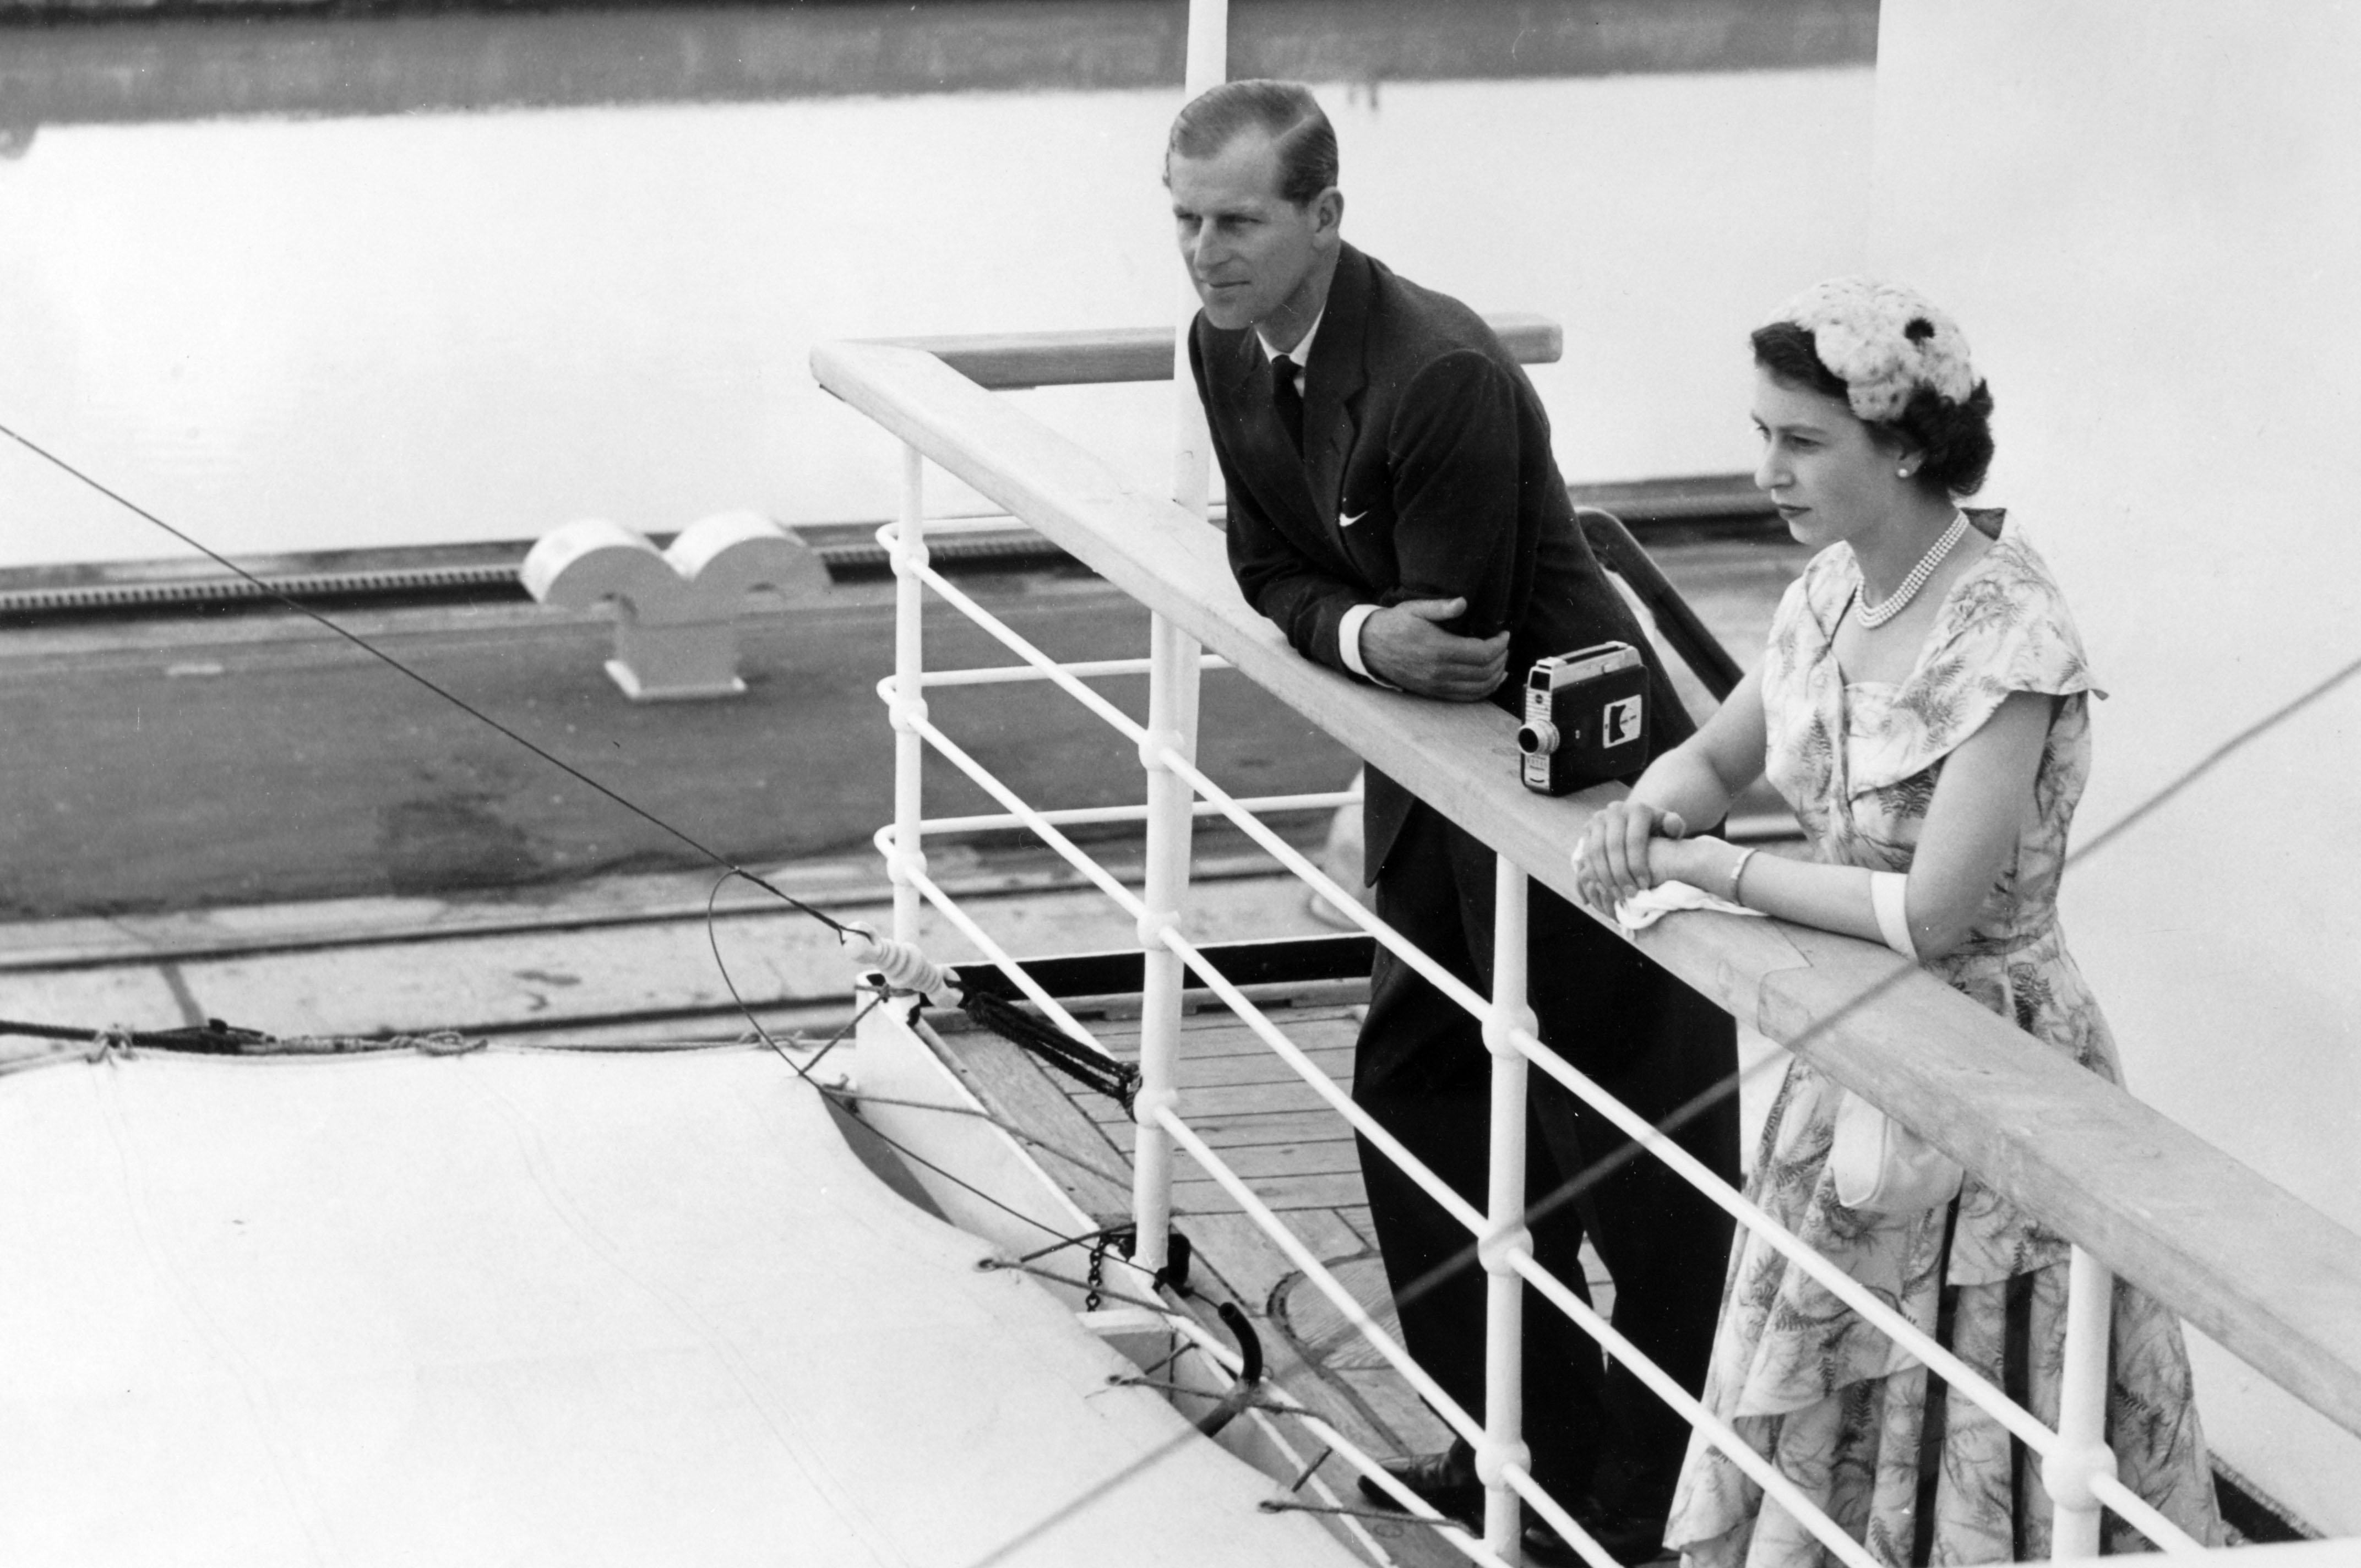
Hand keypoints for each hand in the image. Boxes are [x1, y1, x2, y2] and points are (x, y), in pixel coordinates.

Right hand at [1359, 598, 1509, 699]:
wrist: (1370, 647)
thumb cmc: (1394, 625)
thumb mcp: (1415, 609)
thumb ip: (1441, 607)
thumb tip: (1464, 603)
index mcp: (1439, 649)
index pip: (1483, 653)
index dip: (1499, 645)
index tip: (1504, 634)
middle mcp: (1440, 672)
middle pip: (1485, 671)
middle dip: (1501, 658)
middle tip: (1504, 645)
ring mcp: (1437, 685)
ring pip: (1479, 688)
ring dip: (1496, 675)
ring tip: (1501, 661)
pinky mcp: (1433, 692)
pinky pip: (1466, 697)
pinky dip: (1484, 691)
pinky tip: (1493, 680)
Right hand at [1571, 800, 1689, 913]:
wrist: (1635, 822)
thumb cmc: (1657, 830)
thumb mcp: (1669, 827)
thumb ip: (1674, 826)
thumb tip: (1672, 826)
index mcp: (1638, 810)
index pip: (1635, 840)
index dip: (1638, 865)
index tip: (1644, 886)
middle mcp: (1615, 810)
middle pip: (1613, 847)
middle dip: (1621, 874)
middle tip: (1630, 894)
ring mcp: (1598, 818)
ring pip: (1596, 852)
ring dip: (1606, 877)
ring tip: (1618, 895)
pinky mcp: (1587, 828)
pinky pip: (1586, 854)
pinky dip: (1594, 873)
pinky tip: (1605, 889)